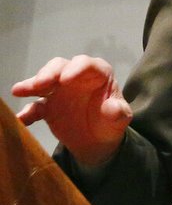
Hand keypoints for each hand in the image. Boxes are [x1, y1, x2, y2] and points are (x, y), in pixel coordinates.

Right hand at [12, 55, 131, 165]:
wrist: (98, 141)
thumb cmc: (111, 122)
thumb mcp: (120, 118)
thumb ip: (118, 112)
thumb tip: (111, 108)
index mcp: (98, 74)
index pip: (87, 64)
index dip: (76, 69)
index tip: (65, 79)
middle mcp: (76, 77)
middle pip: (61, 66)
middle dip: (49, 73)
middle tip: (40, 84)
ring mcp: (60, 90)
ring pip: (44, 80)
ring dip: (32, 84)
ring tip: (19, 91)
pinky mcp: (47, 106)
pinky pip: (35, 106)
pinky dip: (27, 112)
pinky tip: (21, 118)